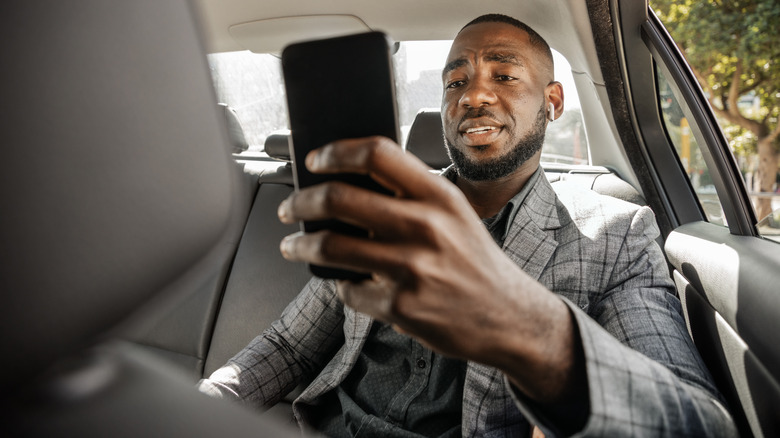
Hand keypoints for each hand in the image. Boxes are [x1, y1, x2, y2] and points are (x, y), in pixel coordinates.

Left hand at [278, 136, 580, 403]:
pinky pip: (349, 290)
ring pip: (330, 246)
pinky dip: (342, 285)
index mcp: (438, 195)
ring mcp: (411, 268)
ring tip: (293, 246)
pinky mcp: (400, 306)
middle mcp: (425, 226)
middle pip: (338, 198)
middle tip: (290, 208)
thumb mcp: (454, 214)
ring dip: (300, 245)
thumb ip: (410, 195)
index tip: (314, 160)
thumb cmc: (474, 261)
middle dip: (300, 201)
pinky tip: (349, 283)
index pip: (376, 153)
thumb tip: (347, 183)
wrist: (508, 316)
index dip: (336, 152)